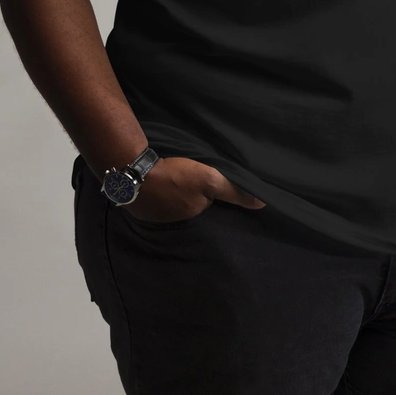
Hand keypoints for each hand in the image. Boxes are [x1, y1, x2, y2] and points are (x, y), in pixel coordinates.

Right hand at [122, 156, 266, 223]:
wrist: (133, 172)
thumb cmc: (175, 177)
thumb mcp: (209, 180)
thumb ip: (234, 191)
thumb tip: (262, 204)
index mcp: (193, 217)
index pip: (210, 211)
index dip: (214, 200)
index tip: (216, 190)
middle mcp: (175, 223)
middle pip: (192, 209)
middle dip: (195, 199)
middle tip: (196, 182)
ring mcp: (156, 216)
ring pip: (174, 205)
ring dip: (176, 195)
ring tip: (180, 181)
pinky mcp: (142, 206)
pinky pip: (158, 200)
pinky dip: (161, 192)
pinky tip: (162, 182)